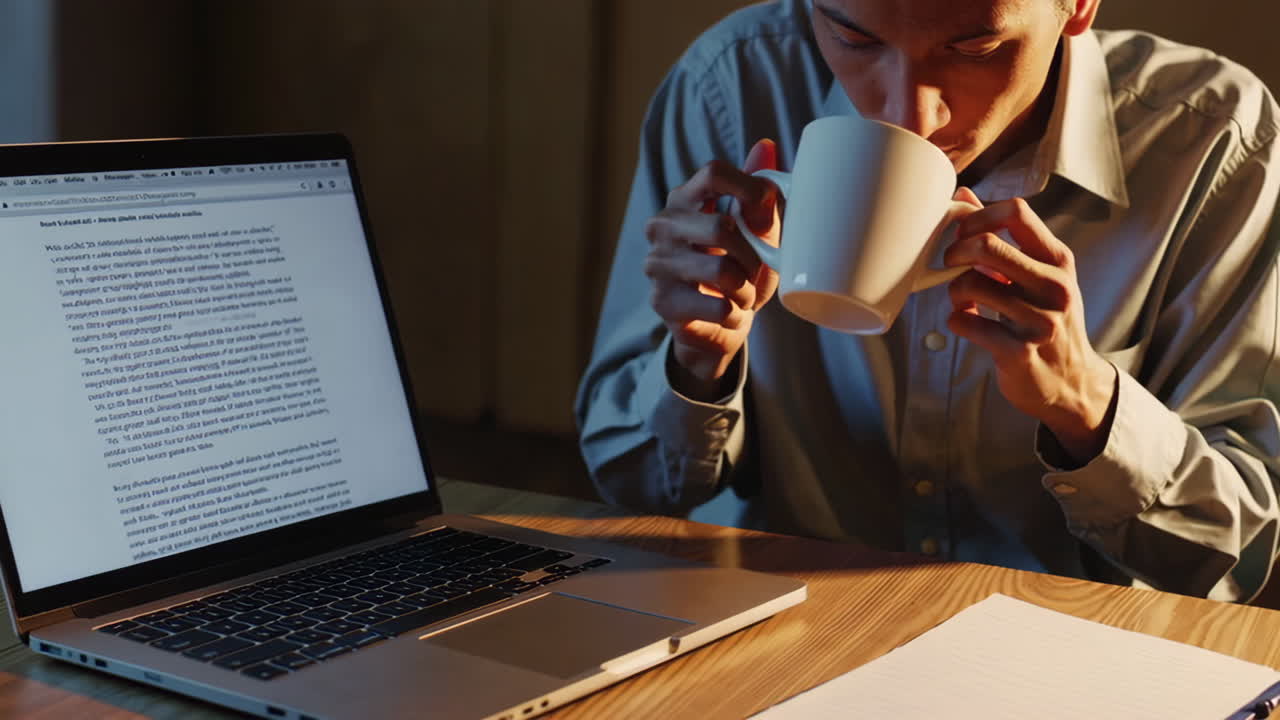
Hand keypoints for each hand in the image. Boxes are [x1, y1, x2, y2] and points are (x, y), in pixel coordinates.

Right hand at [643, 140, 781, 399]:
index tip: (766, 210)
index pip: (713, 172)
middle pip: (721, 226)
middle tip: (758, 271)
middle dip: (753, 255)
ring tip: (744, 295)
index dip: (748, 187)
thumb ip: (758, 193)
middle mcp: (663, 226)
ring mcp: (657, 263)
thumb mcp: (755, 231)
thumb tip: (766, 145)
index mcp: (685, 199)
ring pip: (721, 270)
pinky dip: (735, 313)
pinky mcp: (662, 301)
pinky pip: (717, 305)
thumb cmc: (737, 271)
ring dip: (745, 288)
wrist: (717, 325)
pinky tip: (729, 313)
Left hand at [943, 188, 1117, 464]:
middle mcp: (1054, 287)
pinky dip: (956, 320)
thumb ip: (1005, 237)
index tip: (964, 233)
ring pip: (970, 285)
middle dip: (955, 251)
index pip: (1016, 212)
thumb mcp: (1040, 275)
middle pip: (987, 245)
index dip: (977, 216)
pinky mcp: (1017, 352)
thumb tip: (965, 195)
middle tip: (950, 264)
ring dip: (954, 291)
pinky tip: (968, 322)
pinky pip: (964, 322)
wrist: (1071, 382)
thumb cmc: (1047, 320)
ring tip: (964, 299)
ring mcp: (1038, 321)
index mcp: (1058, 261)